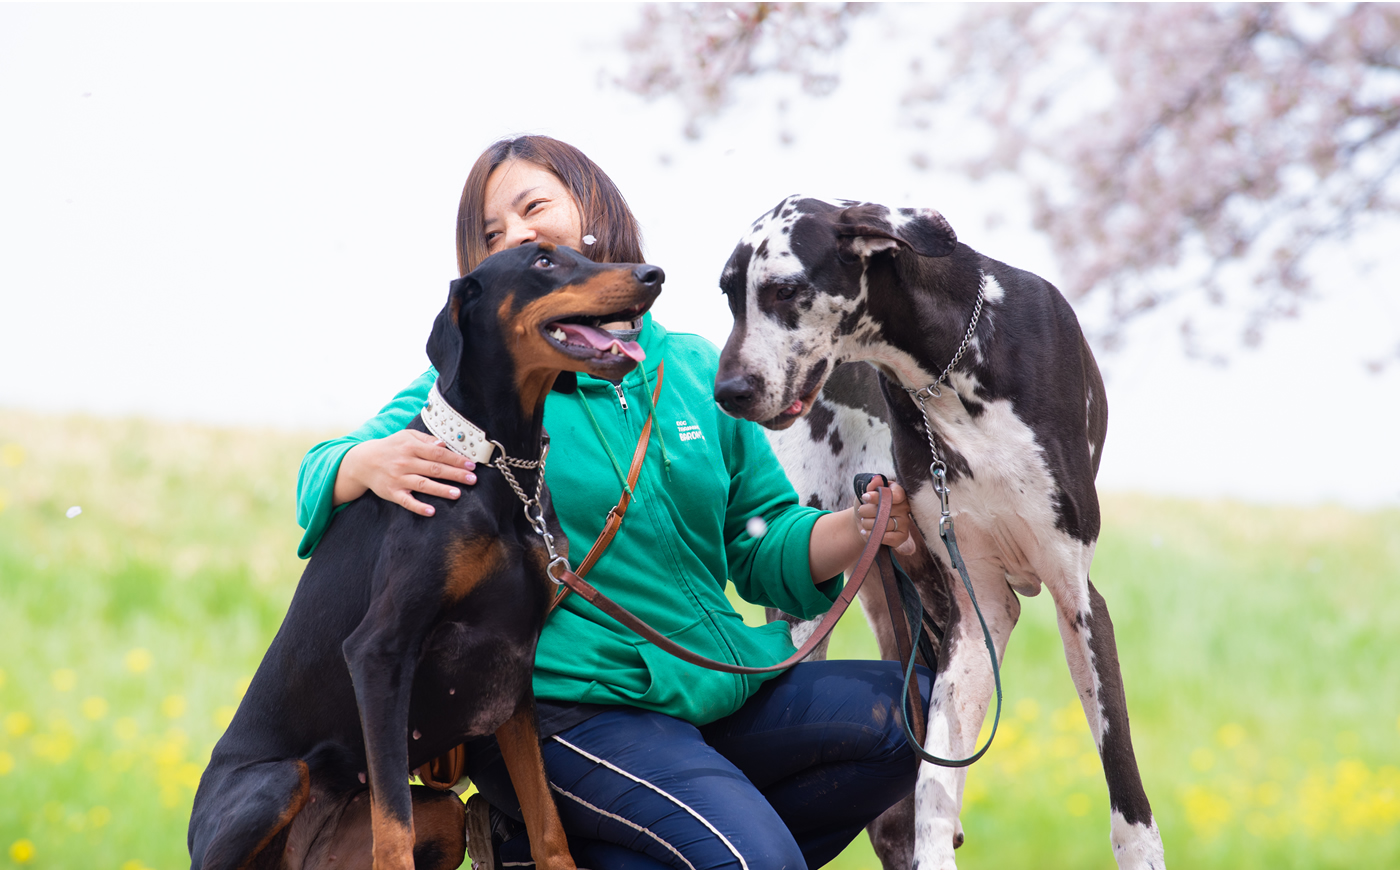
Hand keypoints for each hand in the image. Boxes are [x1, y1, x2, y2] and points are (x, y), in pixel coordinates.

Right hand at [334, 430, 477, 515]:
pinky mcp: (392, 493)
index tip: (470, 464)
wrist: (363, 461)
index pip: (438, 453)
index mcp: (411, 447)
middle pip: (434, 469)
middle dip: (455, 474)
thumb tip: (444, 444)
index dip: (455, 459)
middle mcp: (405, 462)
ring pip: (423, 485)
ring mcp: (398, 478)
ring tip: (457, 494)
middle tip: (472, 479)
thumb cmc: (391, 448)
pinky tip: (431, 511)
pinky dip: (418, 507)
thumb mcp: (406, 437)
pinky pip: (406, 501)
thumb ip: (426, 440)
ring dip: (441, 490)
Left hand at [855, 477, 916, 555]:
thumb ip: (871, 486)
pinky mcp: (902, 536)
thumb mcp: (865, 493)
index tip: (865, 497)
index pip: (895, 495)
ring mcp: (905, 522)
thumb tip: (877, 479)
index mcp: (899, 492)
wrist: (863, 522)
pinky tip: (865, 531)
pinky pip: (888, 537)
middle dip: (867, 511)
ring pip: (885, 524)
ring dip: (868, 523)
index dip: (878, 497)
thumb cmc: (866, 504)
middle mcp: (905, 507)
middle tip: (862, 511)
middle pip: (886, 510)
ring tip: (864, 521)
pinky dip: (873, 535)